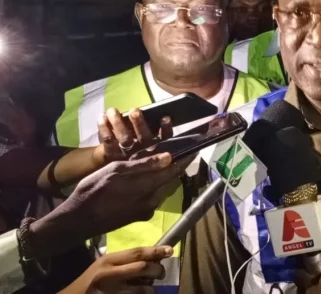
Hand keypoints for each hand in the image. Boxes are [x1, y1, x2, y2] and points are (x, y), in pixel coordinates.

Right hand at [27, 152, 192, 258]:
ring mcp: (147, 210)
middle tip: (181, 150)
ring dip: (167, 175)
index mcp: (147, 187)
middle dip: (177, 165)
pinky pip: (154, 196)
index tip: (196, 147)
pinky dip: (156, 184)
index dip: (185, 158)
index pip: (174, 171)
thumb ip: (143, 165)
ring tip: (167, 160)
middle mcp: (152, 201)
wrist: (77, 220)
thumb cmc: (92, 190)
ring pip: (163, 188)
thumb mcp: (115, 171)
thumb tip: (169, 157)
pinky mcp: (140, 215)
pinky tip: (150, 176)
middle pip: (170, 180)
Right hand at [58, 246, 171, 293]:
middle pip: (144, 268)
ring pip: (143, 289)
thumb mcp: (102, 266)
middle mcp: (109, 275)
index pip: (136, 253)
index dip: (156, 251)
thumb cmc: (89, 282)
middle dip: (158, 270)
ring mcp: (112, 292)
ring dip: (151, 288)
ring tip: (147, 287)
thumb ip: (123, 262)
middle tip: (160, 272)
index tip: (170, 250)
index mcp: (107, 261)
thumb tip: (151, 258)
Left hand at [96, 108, 172, 164]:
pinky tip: (102, 117)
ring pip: (125, 138)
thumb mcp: (148, 143)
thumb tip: (150, 112)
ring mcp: (127, 154)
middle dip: (139, 123)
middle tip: (134, 110)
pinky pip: (108, 140)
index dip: (166, 128)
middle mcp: (143, 152)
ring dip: (118, 123)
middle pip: (144, 138)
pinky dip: (104, 127)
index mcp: (155, 147)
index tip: (165, 117)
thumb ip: (152, 130)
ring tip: (113, 110)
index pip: (165, 138)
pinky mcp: (111, 154)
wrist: (114, 170)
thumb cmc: (136, 148)